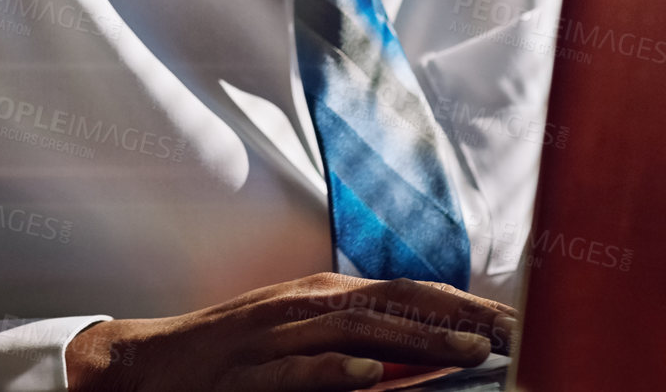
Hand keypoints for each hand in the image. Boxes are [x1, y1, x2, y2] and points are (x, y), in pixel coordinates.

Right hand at [64, 273, 517, 391]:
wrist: (153, 361)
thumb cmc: (235, 353)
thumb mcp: (300, 333)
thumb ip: (355, 332)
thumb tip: (421, 348)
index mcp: (323, 294)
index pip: (406, 292)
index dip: (461, 302)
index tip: (512, 321)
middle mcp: (306, 304)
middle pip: (394, 303)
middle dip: (456, 317)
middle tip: (511, 334)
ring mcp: (277, 335)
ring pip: (356, 330)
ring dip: (416, 339)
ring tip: (466, 351)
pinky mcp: (249, 370)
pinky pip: (297, 370)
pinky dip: (334, 370)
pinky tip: (370, 373)